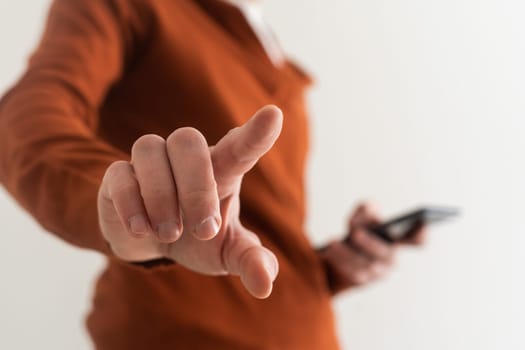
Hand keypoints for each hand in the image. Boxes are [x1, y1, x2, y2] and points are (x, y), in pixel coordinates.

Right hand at [97, 105, 282, 298]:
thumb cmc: (197, 239)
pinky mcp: (118, 176)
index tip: (273, 115)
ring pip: (149, 148)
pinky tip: (141, 230)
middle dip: (196, 187)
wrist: (151, 244)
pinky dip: (131, 203)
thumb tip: (265, 283)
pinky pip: (120, 173)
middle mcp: (187, 158)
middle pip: (188, 141)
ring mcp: (151, 163)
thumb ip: (250, 261)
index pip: (240, 146)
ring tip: (169, 233)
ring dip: (161, 195)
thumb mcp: (227, 253)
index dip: (256, 132)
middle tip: (205, 231)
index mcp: (221, 170)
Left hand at [319, 202, 425, 292]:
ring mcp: (379, 272)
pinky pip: (352, 273)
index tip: (420, 222)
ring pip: (365, 264)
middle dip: (370, 242)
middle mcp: (392, 257)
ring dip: (347, 252)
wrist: (338, 257)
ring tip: (332, 242)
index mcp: (398, 240)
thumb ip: (365, 209)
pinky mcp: (363, 282)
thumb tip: (368, 210)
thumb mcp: (360, 218)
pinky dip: (339, 261)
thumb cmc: (356, 233)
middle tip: (354, 232)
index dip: (422, 233)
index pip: (417, 240)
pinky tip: (327, 251)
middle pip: (386, 253)